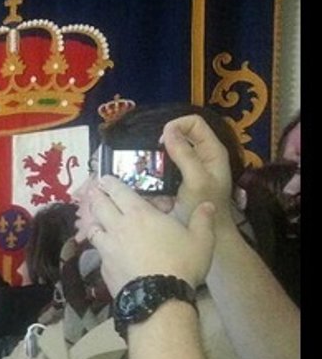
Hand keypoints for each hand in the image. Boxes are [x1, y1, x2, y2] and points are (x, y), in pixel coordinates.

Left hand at [86, 175, 215, 293]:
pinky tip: (104, 251)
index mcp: (140, 214)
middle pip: (100, 206)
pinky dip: (99, 248)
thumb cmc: (181, 264)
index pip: (119, 191)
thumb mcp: (201, 239)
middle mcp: (118, 227)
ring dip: (93, 222)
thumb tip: (208, 205)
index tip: (104, 178)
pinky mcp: (103, 268)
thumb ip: (202, 219)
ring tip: (95, 220)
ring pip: (94, 229)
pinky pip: (98, 252)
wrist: (158, 298)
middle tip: (93, 192)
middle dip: (96, 197)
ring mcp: (107, 248)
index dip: (110, 183)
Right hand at [160, 114, 237, 228]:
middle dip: (162, 145)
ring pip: (168, 155)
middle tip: (151, 159)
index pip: (194, 123)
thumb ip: (185, 154)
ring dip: (156, 163)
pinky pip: (162, 172)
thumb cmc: (205, 207)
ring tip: (146, 174)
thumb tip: (168, 130)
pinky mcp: (177, 182)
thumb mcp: (196, 180)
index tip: (160, 141)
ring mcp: (188, 170)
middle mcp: (200, 157)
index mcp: (211, 151)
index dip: (177, 126)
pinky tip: (149, 187)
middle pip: (179, 137)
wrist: (207, 235)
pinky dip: (154, 177)